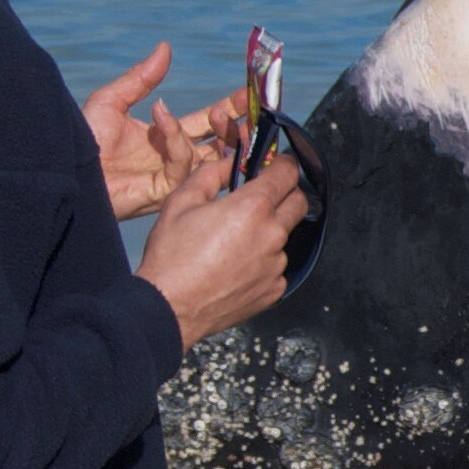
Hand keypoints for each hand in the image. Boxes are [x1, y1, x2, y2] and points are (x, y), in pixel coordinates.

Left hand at [86, 44, 248, 221]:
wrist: (66, 166)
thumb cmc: (82, 139)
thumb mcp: (112, 100)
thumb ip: (142, 78)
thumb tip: (165, 47)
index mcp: (164, 138)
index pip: (205, 122)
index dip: (228, 108)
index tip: (249, 92)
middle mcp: (172, 158)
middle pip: (218, 143)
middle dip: (236, 125)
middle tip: (246, 106)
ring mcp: (170, 176)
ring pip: (212, 157)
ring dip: (219, 133)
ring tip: (218, 112)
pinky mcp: (163, 189)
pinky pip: (182, 162)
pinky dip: (176, 137)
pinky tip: (161, 117)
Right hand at [135, 139, 309, 346]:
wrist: (169, 307)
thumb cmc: (172, 256)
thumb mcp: (182, 201)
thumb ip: (211, 173)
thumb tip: (230, 161)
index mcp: (252, 208)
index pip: (287, 173)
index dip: (283, 164)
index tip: (277, 164)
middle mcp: (272, 235)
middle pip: (299, 203)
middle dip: (286, 193)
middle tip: (264, 196)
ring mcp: (276, 265)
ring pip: (285, 237)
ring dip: (271, 231)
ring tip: (238, 239)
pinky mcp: (274, 289)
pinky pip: (277, 266)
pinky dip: (263, 261)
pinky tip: (238, 264)